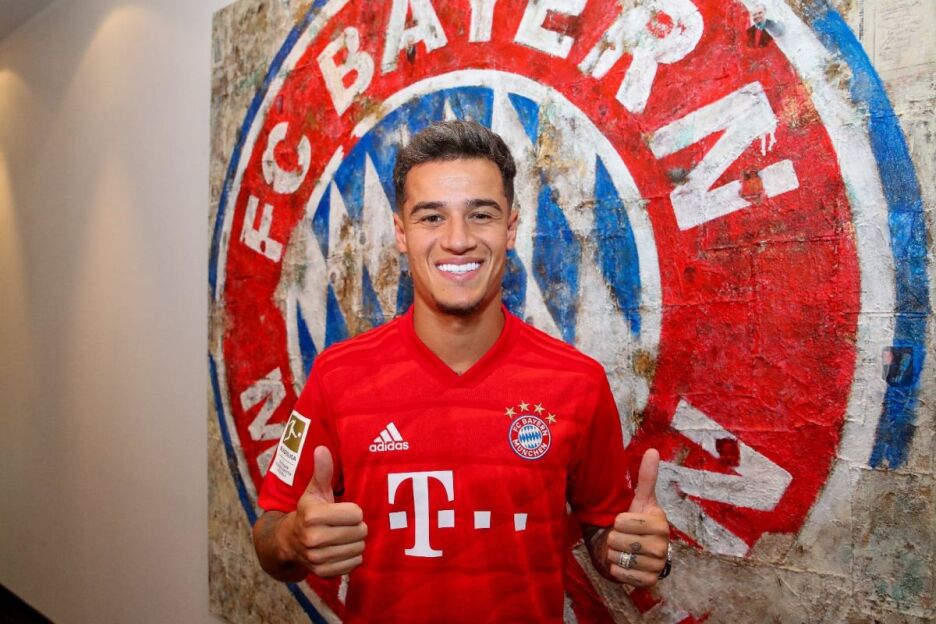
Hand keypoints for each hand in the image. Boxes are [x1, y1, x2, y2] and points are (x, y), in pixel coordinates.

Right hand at [280, 446, 366, 577]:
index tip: (343, 510)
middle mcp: (312, 539)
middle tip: (345, 524)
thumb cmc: (307, 512)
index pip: (356, 514)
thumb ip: (322, 471)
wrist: (288, 542)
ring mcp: (317, 558)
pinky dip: (352, 556)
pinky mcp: (323, 572)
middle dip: (356, 526)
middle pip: (359, 531)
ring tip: (344, 535)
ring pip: (359, 548)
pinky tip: (341, 548)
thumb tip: (322, 449)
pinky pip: (353, 564)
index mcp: (312, 516)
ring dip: (355, 541)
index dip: (353, 511)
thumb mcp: (313, 491)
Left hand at [603, 448, 669, 586]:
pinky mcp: (649, 581)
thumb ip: (646, 478)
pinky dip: (617, 568)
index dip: (618, 521)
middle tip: (621, 536)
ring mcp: (657, 565)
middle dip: (613, 538)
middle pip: (620, 541)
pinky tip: (623, 562)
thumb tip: (653, 451)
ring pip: (619, 557)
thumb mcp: (640, 500)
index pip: (624, 522)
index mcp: (660, 524)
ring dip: (614, 553)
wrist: (636, 549)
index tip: (625, 520)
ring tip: (622, 548)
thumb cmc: (636, 521)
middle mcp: (663, 546)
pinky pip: (623, 574)